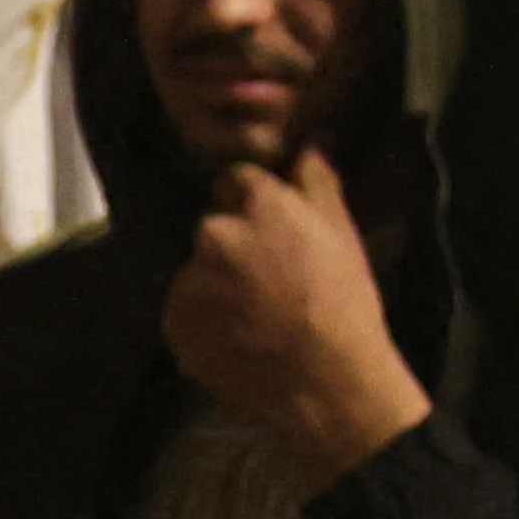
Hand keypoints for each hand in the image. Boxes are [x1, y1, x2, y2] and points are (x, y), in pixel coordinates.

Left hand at [164, 152, 432, 484]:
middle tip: (269, 278)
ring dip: (216, 284)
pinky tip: (237, 338)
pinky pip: (186, 311)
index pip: (235, 181)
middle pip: (214, 227)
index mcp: (258, 205)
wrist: (326, 379)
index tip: (274, 231)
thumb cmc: (344, 300)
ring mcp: (189, 281)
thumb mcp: (344, 232)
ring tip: (253, 316)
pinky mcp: (174, 323)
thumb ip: (317, 181)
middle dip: (234, 244)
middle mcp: (214, 233)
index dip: (255, 205)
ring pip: (198, 271)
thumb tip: (310, 140)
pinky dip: (204, 320)